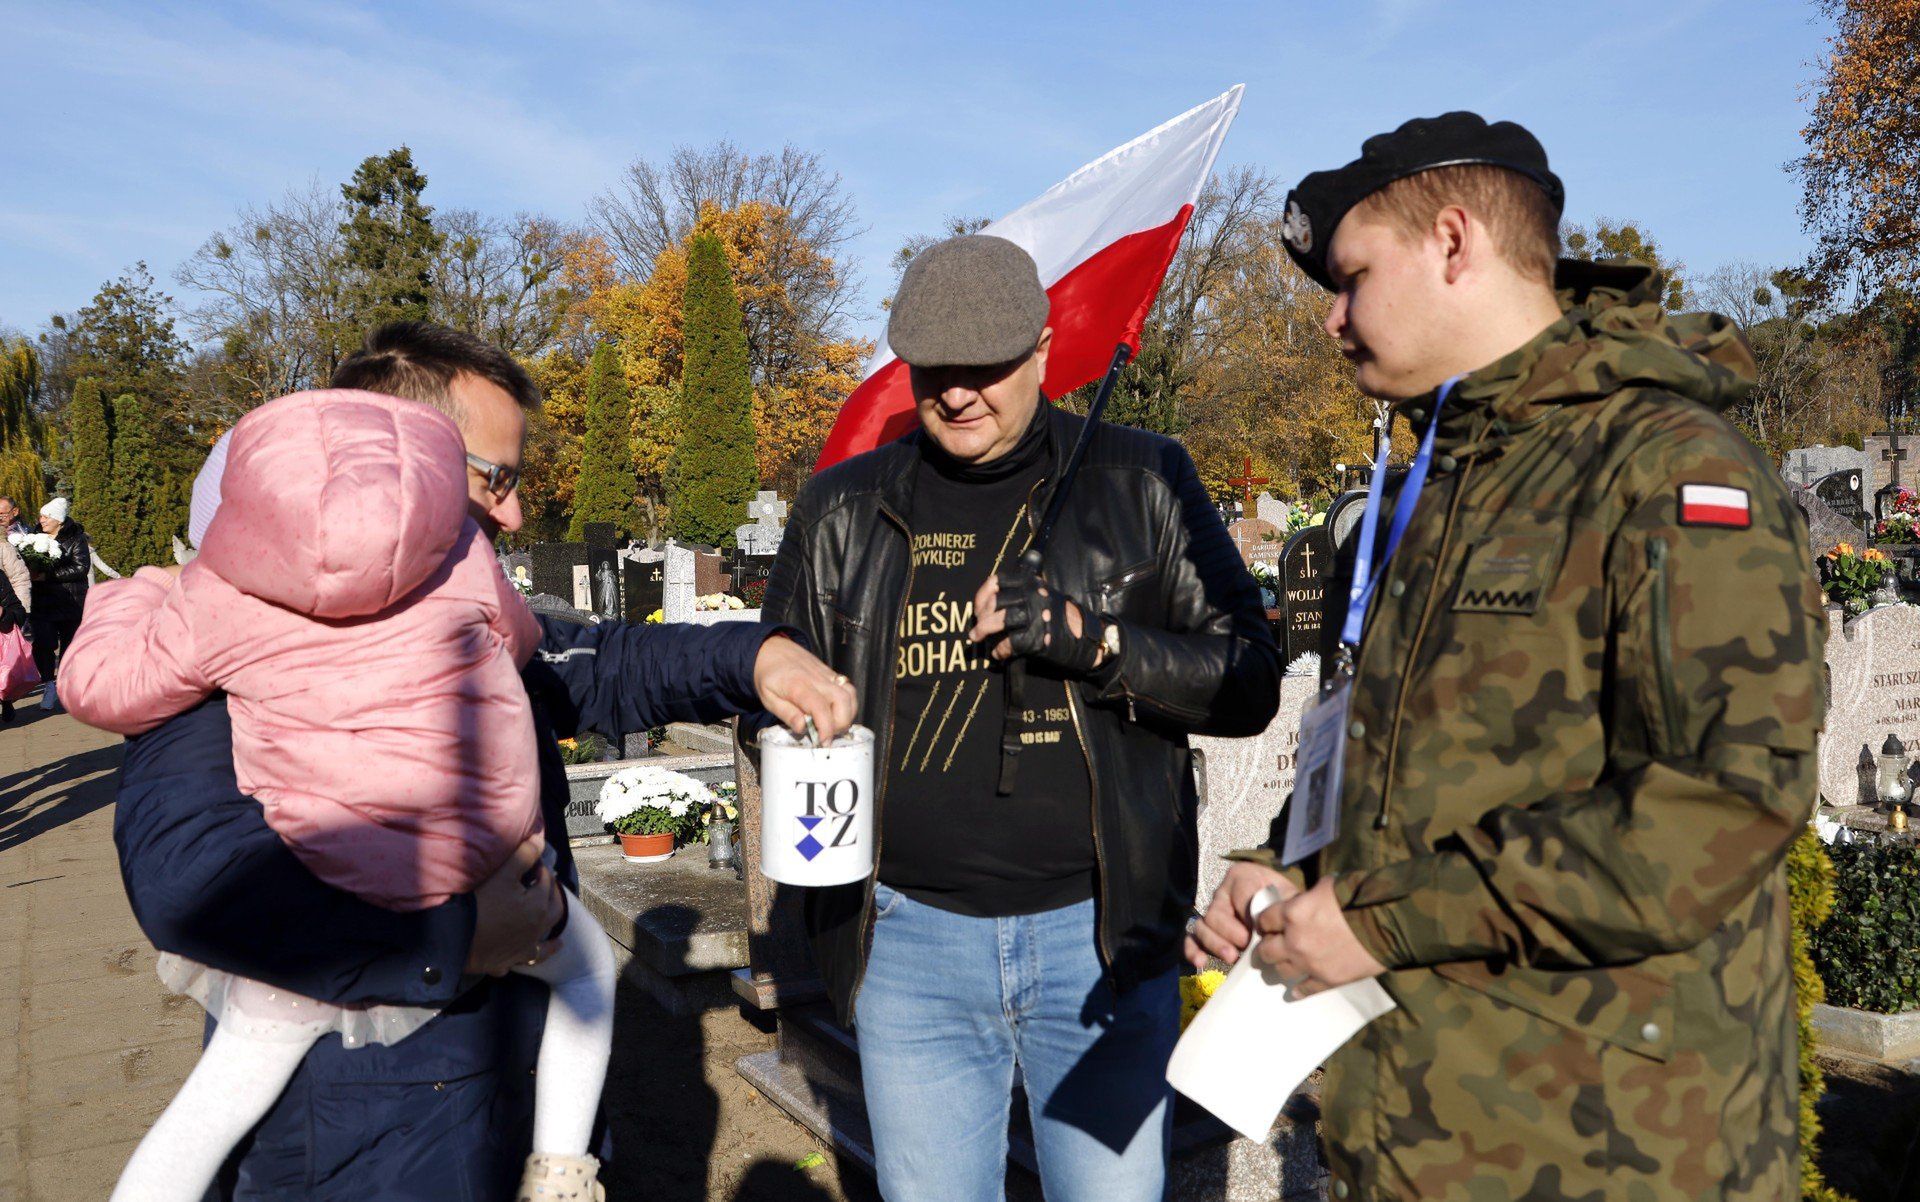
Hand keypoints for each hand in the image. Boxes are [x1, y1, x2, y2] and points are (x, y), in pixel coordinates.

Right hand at [466, 837, 564, 976]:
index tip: (535, 863)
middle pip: (554, 910)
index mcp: (539, 905)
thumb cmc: (480, 903)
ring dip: (551, 933)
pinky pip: (527, 960)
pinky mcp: (508, 962)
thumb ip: (524, 855)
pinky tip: (533, 954)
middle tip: (547, 887)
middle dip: (552, 896)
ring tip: (557, 935)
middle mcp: (537, 929)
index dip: (541, 869)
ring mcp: (524, 948)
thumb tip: (540, 839)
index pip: (546, 881)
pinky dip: (534, 956)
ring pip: (545, 941)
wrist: (456, 940)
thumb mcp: (503, 874)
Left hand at [754, 634, 857, 742]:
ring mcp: (828, 675)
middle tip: (827, 735)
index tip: (824, 742)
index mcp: (799, 686)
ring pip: (850, 695)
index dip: (826, 727)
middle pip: (842, 701)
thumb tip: (803, 728)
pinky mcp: (832, 675)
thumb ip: (786, 713)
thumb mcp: (768, 698)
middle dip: (841, 723)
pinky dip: (849, 705)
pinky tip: (837, 714)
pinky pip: (848, 690)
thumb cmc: (769, 676)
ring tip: (834, 726)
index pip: (820, 707)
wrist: (772, 650)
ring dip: (848, 714)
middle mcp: (818, 679)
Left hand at [967, 562, 1097, 670]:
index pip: (997, 582)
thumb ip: (1022, 594)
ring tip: (977, 639)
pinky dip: (1000, 651)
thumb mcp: (1044, 595)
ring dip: (983, 631)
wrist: (1087, 638)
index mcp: (1032, 583)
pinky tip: (999, 655)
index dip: (982, 596)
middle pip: (994, 603)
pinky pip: (1009, 643)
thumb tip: (991, 605)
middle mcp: (1032, 596)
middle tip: (977, 628)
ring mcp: (1035, 616)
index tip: (978, 609)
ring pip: (998, 620)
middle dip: (981, 617)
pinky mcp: (1036, 638)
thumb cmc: (1063, 618)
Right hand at [1185, 860, 1296, 968]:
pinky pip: (1192, 939)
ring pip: (1202, 927)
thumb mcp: (1287, 897)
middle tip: (1247, 945)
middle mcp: (1222, 892)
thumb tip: (1262, 929)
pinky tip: (1201, 962)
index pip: (1240, 893)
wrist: (1282, 910)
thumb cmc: (1284, 902)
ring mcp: (1212, 912)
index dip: (1247, 915)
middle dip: (1230, 933)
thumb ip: (1277, 907)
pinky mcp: (1207, 931)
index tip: (1261, 930)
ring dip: (1215, 944)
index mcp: (1242, 877)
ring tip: (1232, 957)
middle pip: (1215, 913)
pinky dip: (1193, 951)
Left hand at [1251, 876, 1386, 996]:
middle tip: (1271, 946)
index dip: (1266, 921)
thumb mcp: (1327, 887)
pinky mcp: (1327, 979)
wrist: (1387, 924)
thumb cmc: (1358, 898)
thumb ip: (1307, 896)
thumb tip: (1303, 901)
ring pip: (1281, 970)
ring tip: (1286, 963)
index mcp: (1292, 914)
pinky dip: (1299, 990)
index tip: (1268, 924)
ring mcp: (1310, 964)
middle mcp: (1295, 941)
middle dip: (1267, 947)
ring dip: (1282, 966)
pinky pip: (1305, 989)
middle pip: (1266, 950)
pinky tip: (1296, 990)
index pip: (1264, 920)